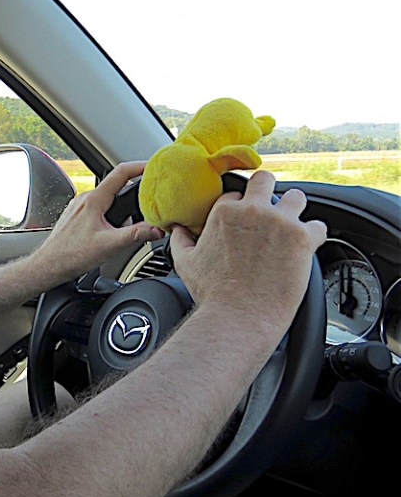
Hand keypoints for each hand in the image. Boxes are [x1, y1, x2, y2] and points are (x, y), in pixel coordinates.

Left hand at [31, 161, 163, 282]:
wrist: (50, 265)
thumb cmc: (71, 255)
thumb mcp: (109, 246)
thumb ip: (135, 235)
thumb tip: (156, 229)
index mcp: (94, 200)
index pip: (121, 172)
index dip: (140, 166)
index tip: (154, 167)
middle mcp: (85, 199)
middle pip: (116, 186)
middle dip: (134, 193)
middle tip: (150, 200)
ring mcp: (79, 207)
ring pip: (107, 198)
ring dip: (121, 207)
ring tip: (130, 223)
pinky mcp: (77, 216)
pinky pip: (98, 207)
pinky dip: (110, 214)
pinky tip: (112, 230)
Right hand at [170, 171, 326, 331]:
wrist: (239, 315)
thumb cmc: (212, 292)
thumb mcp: (185, 262)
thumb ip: (180, 239)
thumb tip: (178, 229)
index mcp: (225, 212)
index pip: (235, 193)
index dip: (239, 207)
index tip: (243, 221)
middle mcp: (253, 210)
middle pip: (265, 180)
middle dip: (268, 191)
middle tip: (270, 209)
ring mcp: (280, 222)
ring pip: (296, 197)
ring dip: (295, 210)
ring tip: (292, 225)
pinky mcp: (303, 238)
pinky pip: (318, 226)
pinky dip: (314, 235)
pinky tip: (307, 247)